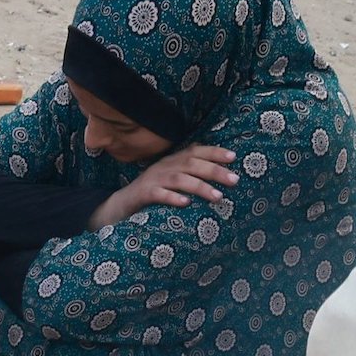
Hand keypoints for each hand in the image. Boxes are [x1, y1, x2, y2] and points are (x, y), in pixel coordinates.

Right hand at [89, 139, 238, 227]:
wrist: (121, 204)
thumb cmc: (153, 193)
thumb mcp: (172, 179)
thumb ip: (190, 173)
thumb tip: (219, 174)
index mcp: (173, 161)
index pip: (196, 151)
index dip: (214, 152)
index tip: (233, 157)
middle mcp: (165, 166)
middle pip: (192, 164)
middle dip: (214, 171)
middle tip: (234, 180)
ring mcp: (154, 179)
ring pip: (180, 179)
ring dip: (200, 187)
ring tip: (218, 197)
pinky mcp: (144, 194)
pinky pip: (159, 195)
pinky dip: (173, 198)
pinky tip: (186, 204)